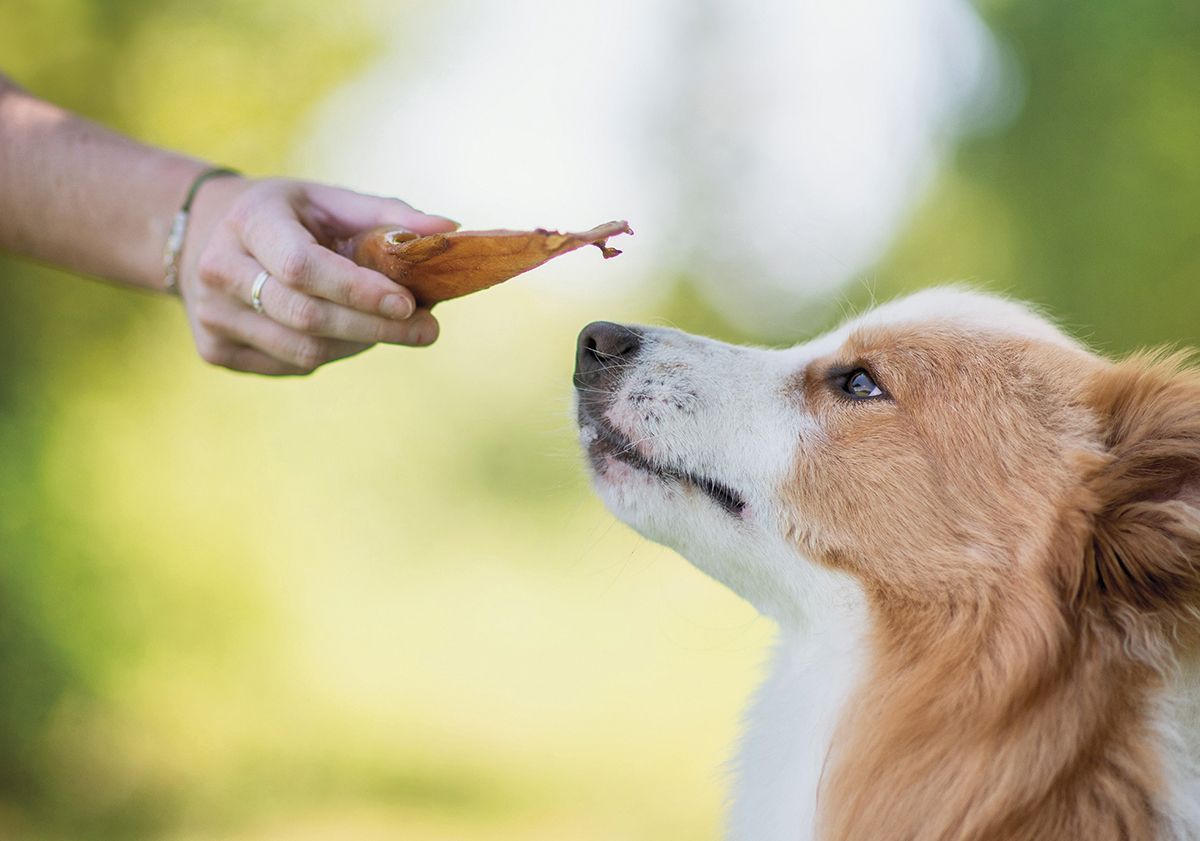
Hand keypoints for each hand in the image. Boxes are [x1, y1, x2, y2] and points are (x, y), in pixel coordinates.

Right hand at [177, 176, 457, 374]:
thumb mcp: (328, 200)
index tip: (409, 302)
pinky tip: (349, 331)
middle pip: (306, 317)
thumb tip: (450, 229)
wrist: (204, 236)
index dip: (358, 291)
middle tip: (428, 330)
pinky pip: (291, 365)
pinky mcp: (216, 351)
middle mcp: (218, 269)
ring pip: (303, 351)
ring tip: (393, 327)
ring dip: (360, 342)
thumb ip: (387, 214)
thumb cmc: (287, 217)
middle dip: (375, 327)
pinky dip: (333, 352)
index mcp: (248, 221)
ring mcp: (211, 316)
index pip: (302, 266)